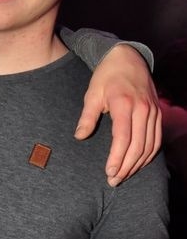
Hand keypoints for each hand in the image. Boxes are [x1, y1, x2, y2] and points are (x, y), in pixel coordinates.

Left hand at [74, 44, 161, 185]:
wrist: (128, 58)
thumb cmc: (106, 76)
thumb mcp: (92, 93)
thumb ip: (87, 117)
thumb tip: (79, 136)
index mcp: (124, 104)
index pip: (123, 138)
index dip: (116, 158)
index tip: (109, 172)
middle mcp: (142, 109)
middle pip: (138, 146)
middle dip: (126, 167)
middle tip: (114, 181)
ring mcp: (153, 111)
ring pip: (150, 145)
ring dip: (138, 164)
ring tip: (124, 176)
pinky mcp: (158, 114)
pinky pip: (157, 139)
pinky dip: (149, 155)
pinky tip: (138, 164)